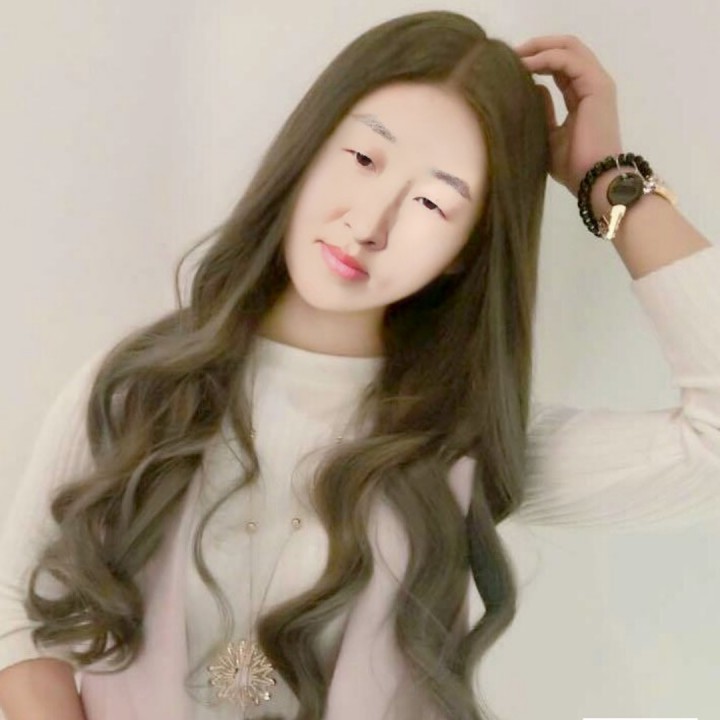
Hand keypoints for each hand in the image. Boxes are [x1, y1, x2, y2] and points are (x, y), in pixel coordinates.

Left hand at [514, 35, 622, 197]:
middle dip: (536, 46)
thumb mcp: (549, 137)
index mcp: (582, 96)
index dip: (535, 60)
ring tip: (513, 56)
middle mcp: (592, 84)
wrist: (593, 180)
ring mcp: (597, 83)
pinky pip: (568, 61)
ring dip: (538, 48)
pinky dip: (545, 58)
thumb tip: (532, 89)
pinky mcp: (596, 86)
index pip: (560, 66)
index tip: (508, 65)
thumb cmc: (573, 166)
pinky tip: (524, 65)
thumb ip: (543, 112)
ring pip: (568, 48)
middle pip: (565, 49)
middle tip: (508, 53)